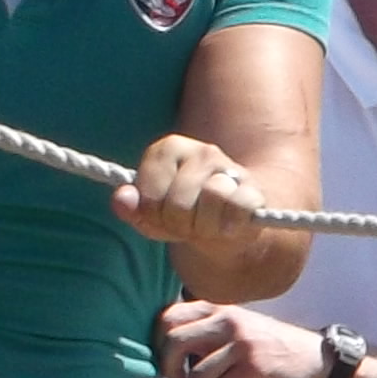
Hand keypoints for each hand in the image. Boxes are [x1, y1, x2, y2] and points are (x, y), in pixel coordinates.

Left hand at [117, 133, 267, 260]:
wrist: (227, 228)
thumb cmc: (184, 216)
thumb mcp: (151, 215)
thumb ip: (130, 207)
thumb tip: (122, 198)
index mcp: (169, 149)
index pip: (150, 188)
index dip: (152, 213)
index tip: (161, 215)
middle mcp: (201, 151)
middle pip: (179, 199)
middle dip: (179, 224)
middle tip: (187, 226)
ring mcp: (229, 168)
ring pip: (212, 196)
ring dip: (205, 226)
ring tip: (206, 228)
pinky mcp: (254, 189)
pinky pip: (239, 206)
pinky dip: (230, 225)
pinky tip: (228, 228)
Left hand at [155, 297, 327, 377]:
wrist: (315, 359)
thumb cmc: (269, 348)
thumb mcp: (236, 328)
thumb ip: (206, 331)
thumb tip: (169, 355)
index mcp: (218, 309)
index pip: (168, 317)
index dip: (158, 343)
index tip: (172, 362)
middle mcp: (228, 321)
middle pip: (174, 341)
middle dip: (168, 369)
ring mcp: (242, 345)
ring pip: (196, 376)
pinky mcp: (254, 369)